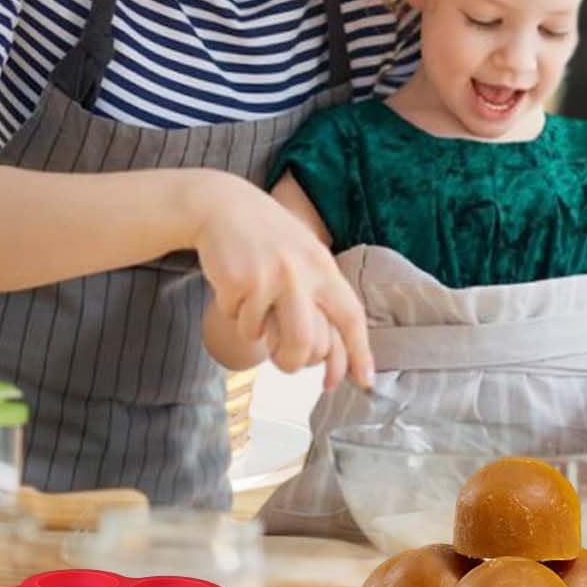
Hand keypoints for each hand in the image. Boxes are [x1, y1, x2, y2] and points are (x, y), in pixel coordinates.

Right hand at [187, 171, 372, 389]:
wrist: (221, 206)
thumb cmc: (266, 239)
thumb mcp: (303, 257)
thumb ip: (318, 294)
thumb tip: (329, 351)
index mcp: (323, 267)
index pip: (351, 317)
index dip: (360, 352)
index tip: (365, 380)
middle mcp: (302, 273)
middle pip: (311, 343)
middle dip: (297, 363)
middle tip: (287, 363)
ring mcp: (271, 278)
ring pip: (274, 342)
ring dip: (265, 346)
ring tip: (258, 324)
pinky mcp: (240, 283)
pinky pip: (242, 324)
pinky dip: (238, 319)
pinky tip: (235, 293)